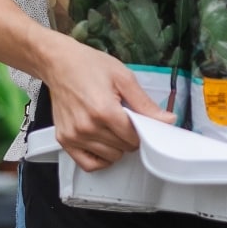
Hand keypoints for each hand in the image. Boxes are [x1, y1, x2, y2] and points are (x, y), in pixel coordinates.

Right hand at [40, 36, 164, 171]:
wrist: (59, 63)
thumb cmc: (89, 66)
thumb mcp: (123, 78)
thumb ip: (145, 103)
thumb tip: (167, 120)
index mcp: (104, 111)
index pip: (134, 137)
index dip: (142, 130)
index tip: (140, 120)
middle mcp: (87, 127)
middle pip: (124, 148)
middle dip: (130, 136)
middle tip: (123, 119)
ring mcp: (74, 136)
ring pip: (110, 157)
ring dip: (116, 146)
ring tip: (110, 126)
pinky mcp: (64, 140)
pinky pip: (88, 164)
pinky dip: (100, 159)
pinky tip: (103, 144)